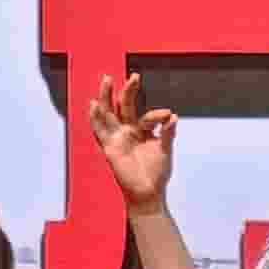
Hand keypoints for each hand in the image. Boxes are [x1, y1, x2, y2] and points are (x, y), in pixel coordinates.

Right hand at [88, 73, 176, 211]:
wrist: (148, 193)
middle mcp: (128, 131)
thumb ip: (168, 134)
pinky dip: (96, 118)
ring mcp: (118, 138)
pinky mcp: (109, 147)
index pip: (148, 116)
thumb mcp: (165, 150)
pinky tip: (94, 104)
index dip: (157, 115)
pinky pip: (100, 131)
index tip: (168, 116)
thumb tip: (173, 117)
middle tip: (135, 76)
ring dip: (107, 97)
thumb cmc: (156, 173)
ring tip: (107, 79)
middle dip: (128, 91)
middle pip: (124, 106)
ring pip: (109, 113)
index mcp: (142, 131)